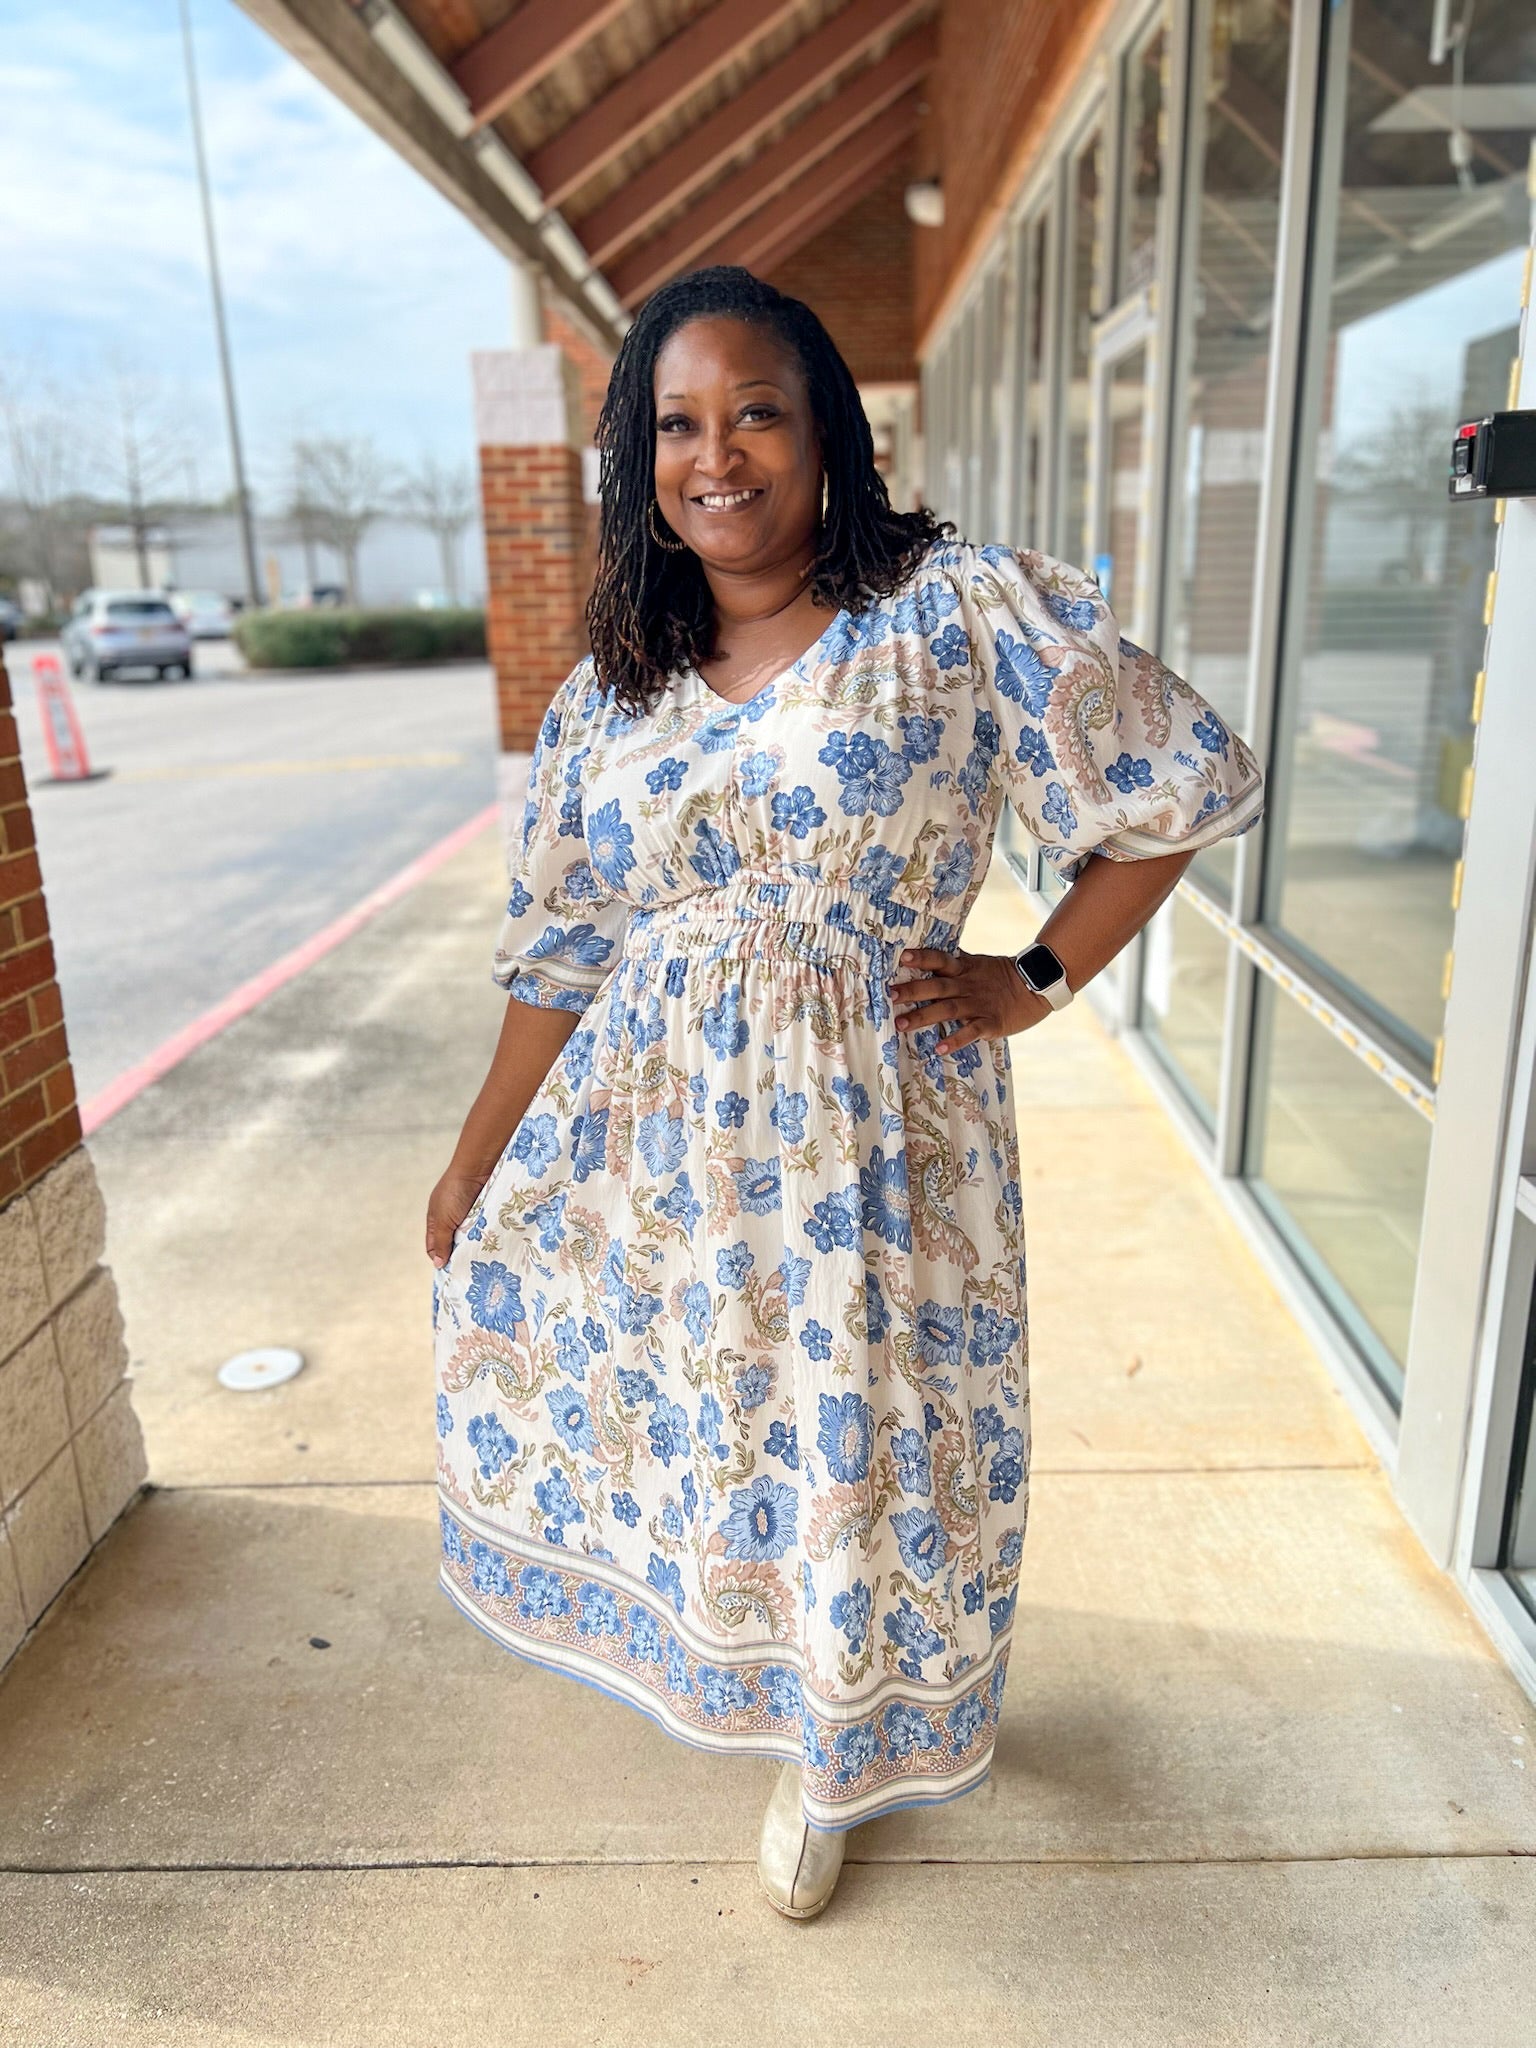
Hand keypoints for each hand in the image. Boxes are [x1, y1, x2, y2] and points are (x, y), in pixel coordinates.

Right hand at [425, 1165, 490, 1268]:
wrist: (478, 1168)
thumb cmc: (455, 1192)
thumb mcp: (443, 1220)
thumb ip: (441, 1242)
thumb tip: (438, 1264)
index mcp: (436, 1221)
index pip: (435, 1247)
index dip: (441, 1259)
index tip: (452, 1272)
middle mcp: (452, 1219)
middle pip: (454, 1245)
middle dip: (461, 1255)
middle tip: (470, 1270)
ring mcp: (470, 1216)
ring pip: (471, 1240)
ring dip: (475, 1247)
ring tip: (482, 1260)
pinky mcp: (486, 1213)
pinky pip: (485, 1230)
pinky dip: (487, 1238)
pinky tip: (492, 1247)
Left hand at [891, 948, 1053, 1052]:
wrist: (1037, 987)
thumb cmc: (1002, 976)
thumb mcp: (978, 963)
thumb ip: (955, 962)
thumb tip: (929, 956)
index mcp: (964, 969)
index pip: (940, 960)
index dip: (923, 958)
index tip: (903, 957)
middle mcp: (968, 985)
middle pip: (937, 986)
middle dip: (913, 990)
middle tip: (891, 994)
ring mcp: (979, 1005)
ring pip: (948, 1010)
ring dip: (923, 1017)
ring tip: (901, 1024)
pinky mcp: (991, 1023)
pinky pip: (971, 1032)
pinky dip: (955, 1040)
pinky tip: (939, 1048)